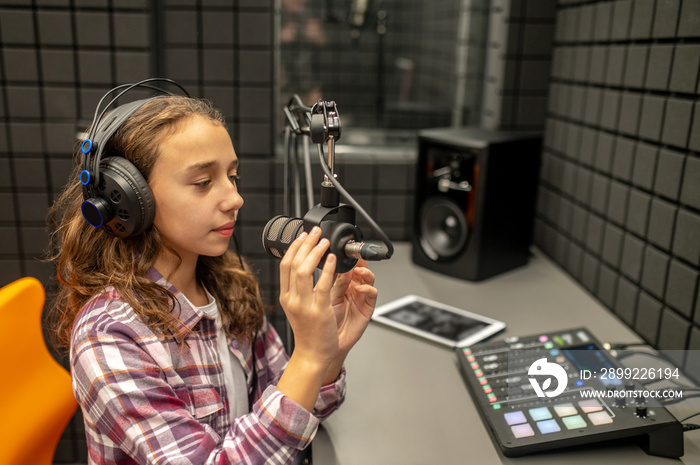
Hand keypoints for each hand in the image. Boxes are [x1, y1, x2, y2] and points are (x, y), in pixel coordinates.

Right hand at [278, 227, 339, 366]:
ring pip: (304, 271)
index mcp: (285, 296)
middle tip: (315, 232)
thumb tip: (302, 266)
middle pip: (293, 264)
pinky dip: (327, 269)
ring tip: (325, 242)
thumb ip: (297, 288)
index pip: (285, 265)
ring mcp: (304, 305)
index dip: (293, 247)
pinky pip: (322, 285)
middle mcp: (292, 299)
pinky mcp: (319, 310)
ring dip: (315, 252)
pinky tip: (333, 259)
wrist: (312, 353)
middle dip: (305, 244)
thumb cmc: (308, 330)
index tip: (303, 235)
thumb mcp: (296, 306)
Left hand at [330, 259, 377, 355]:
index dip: (343, 256)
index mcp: (337, 283)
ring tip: (357, 270)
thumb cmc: (321, 322)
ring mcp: (359, 296)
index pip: (343, 264)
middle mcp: (350, 287)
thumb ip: (331, 282)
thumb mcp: (322, 298)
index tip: (340, 249)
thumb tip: (333, 265)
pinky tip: (359, 289)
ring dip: (364, 271)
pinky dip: (367, 289)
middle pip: (358, 267)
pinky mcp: (367, 306)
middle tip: (353, 254)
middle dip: (356, 259)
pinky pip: (372, 293)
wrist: (324, 345)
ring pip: (368, 277)